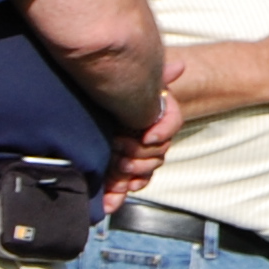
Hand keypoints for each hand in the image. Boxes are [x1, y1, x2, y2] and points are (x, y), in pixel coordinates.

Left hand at [101, 64, 185, 205]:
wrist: (88, 107)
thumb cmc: (117, 92)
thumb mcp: (136, 83)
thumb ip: (156, 76)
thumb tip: (179, 66)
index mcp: (151, 119)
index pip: (169, 128)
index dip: (161, 132)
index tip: (147, 135)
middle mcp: (145, 139)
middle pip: (157, 155)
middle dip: (140, 157)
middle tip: (119, 152)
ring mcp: (132, 157)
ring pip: (143, 174)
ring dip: (129, 175)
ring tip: (114, 170)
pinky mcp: (117, 173)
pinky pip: (124, 189)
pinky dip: (116, 197)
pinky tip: (108, 202)